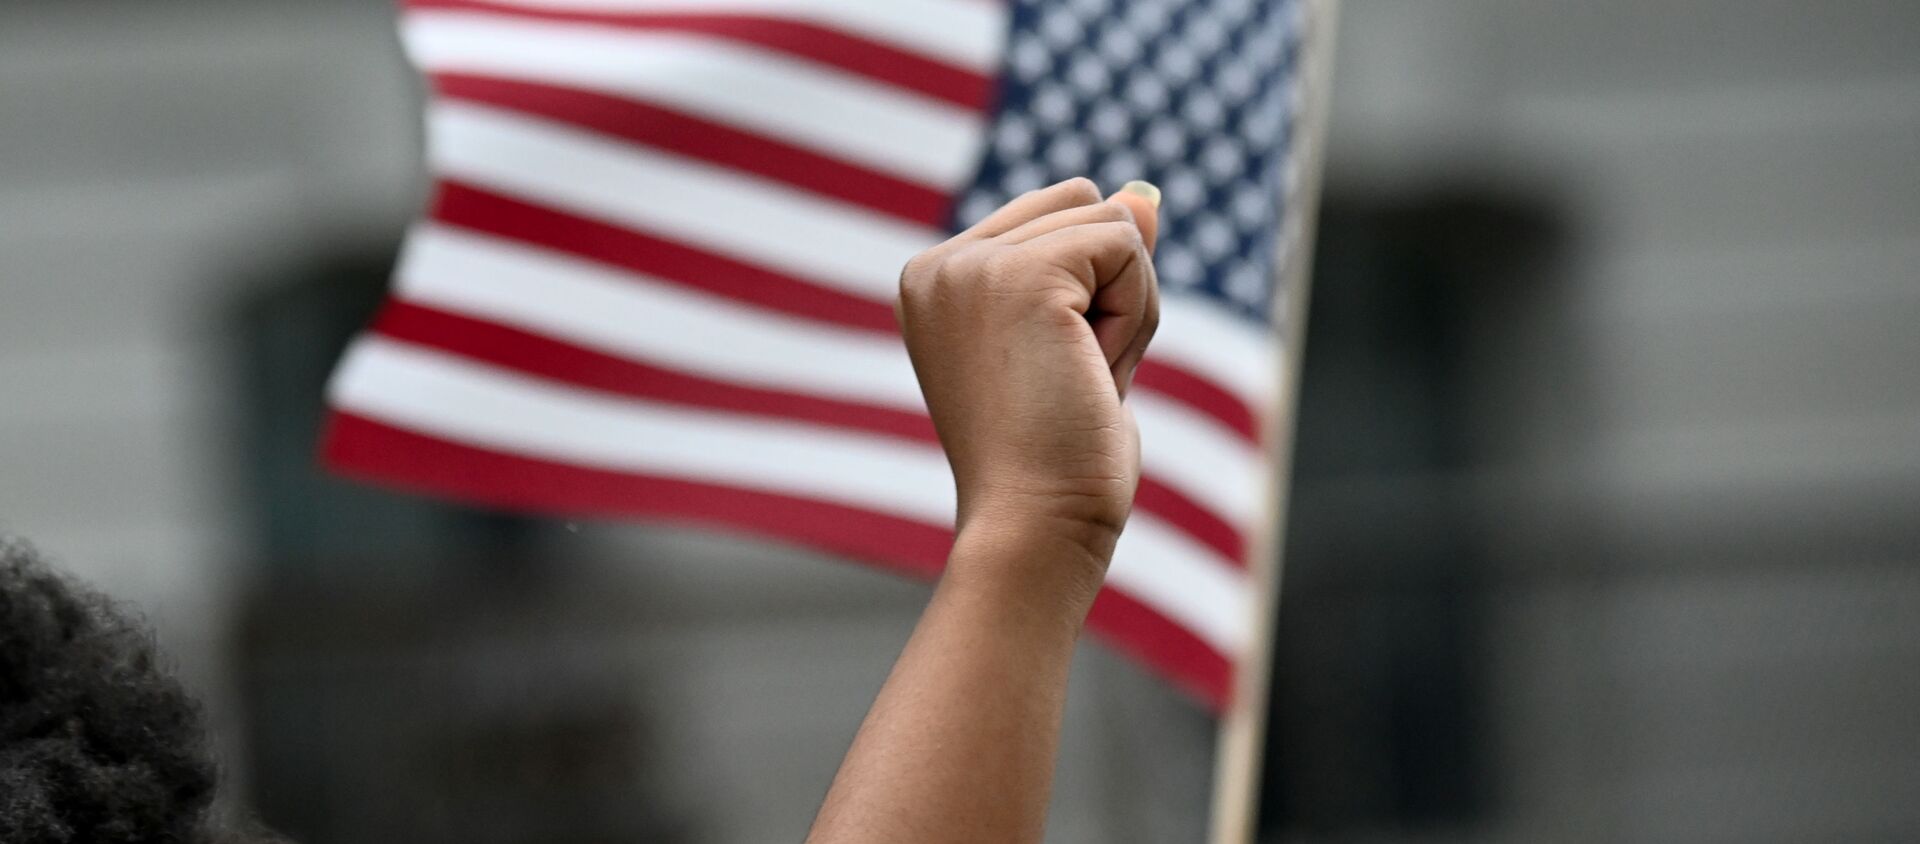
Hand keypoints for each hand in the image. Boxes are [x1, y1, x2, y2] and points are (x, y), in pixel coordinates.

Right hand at [897, 177, 1161, 580]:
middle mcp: (939, 265)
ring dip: (1130, 306)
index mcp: (937, 280)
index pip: (1053, 214)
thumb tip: (1145, 192)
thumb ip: (1104, 261)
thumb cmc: (1061, 456)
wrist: (1037, 523)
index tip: (1056, 370)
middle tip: (1074, 375)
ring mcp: (971, 266)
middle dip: (1115, 289)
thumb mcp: (1086, 340)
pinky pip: (1126, 248)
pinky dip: (1135, 316)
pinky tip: (1093, 372)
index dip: (1092, 288)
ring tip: (1080, 378)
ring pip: (1114, 223)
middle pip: (1084, 203)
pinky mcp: (1017, 276)